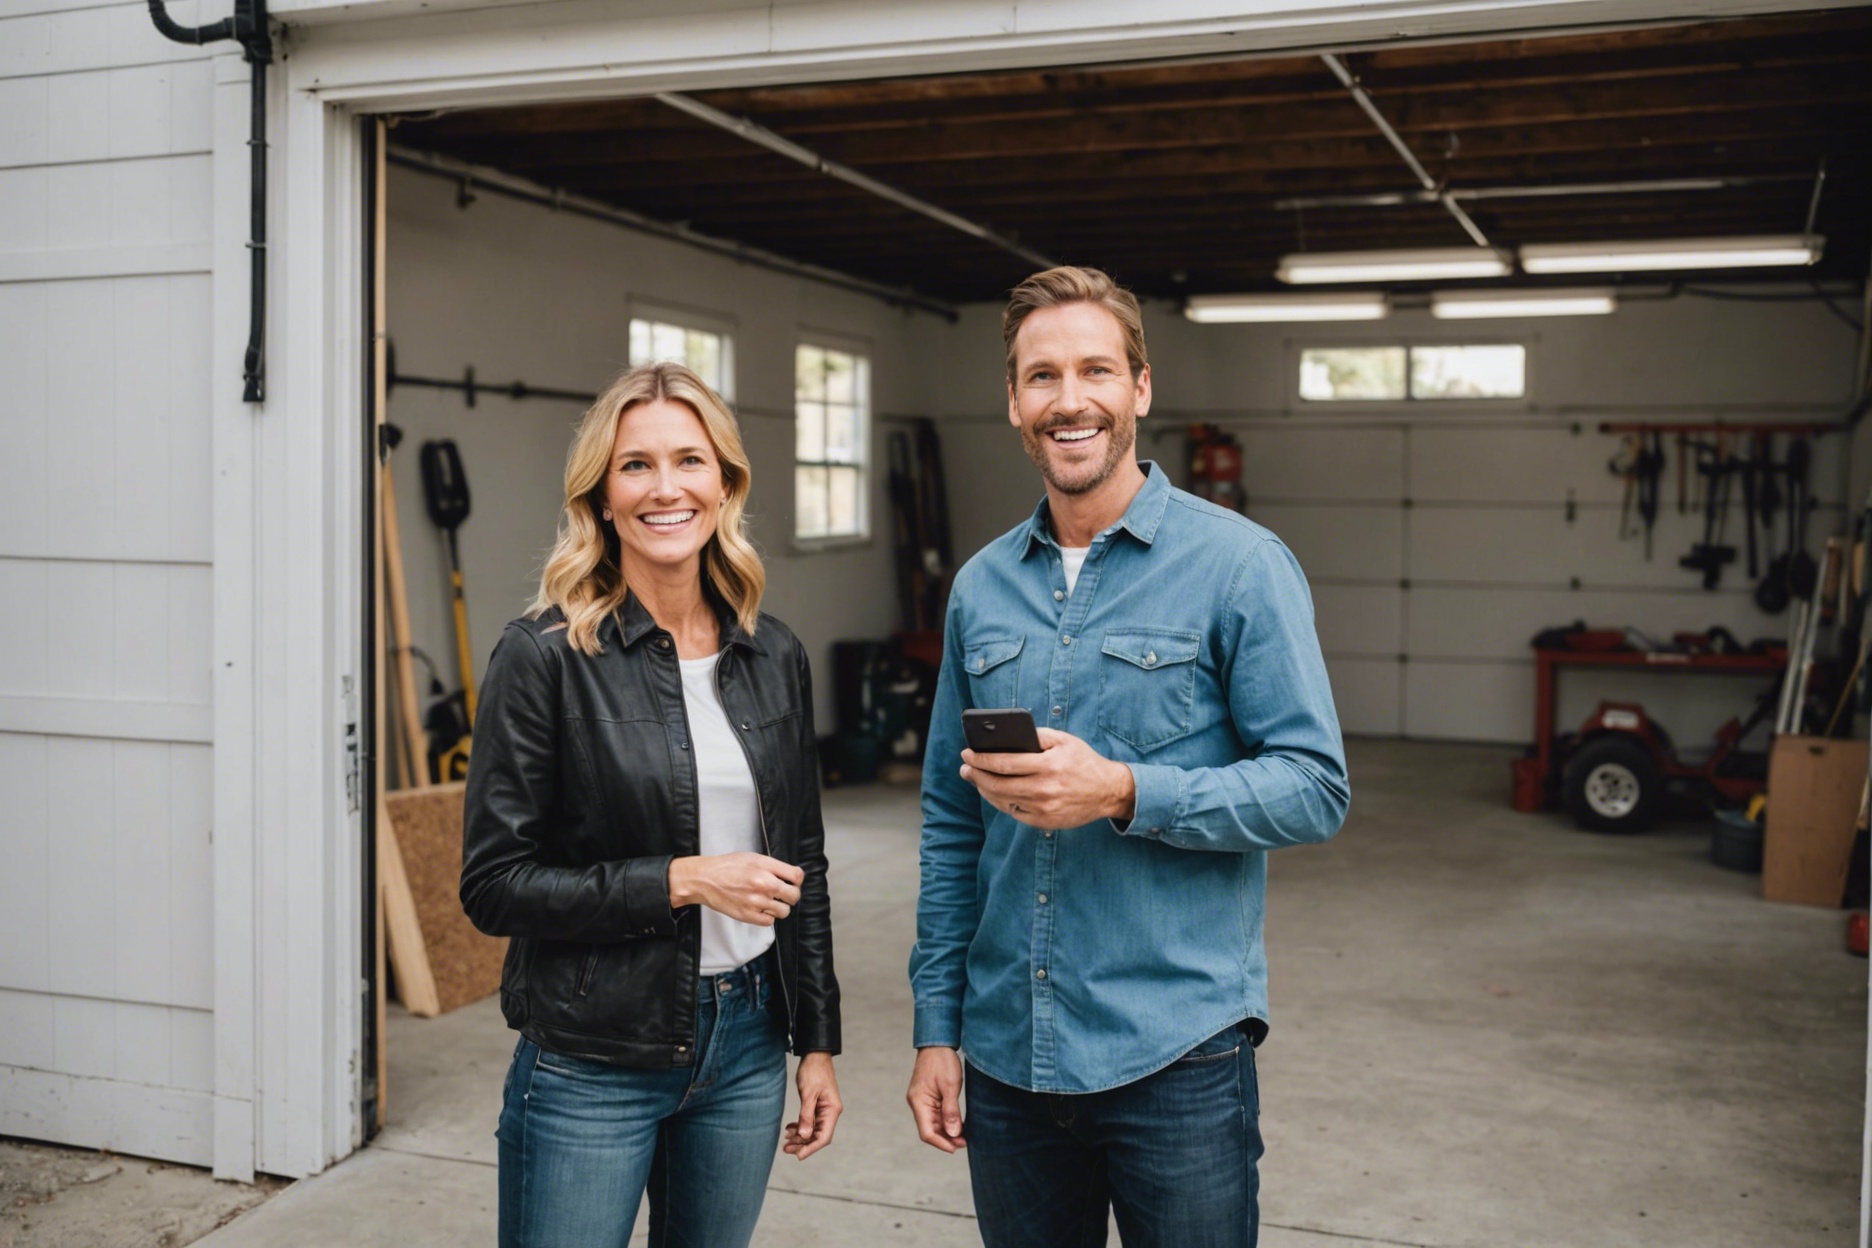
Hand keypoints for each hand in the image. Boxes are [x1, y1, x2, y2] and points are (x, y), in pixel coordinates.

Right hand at [667, 853, 803, 924]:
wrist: (705, 879)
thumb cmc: (727, 867)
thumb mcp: (752, 857)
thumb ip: (772, 867)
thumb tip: (789, 876)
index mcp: (765, 866)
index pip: (797, 876)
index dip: (797, 880)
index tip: (792, 882)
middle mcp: (763, 883)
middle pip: (794, 896)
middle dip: (792, 895)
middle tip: (783, 894)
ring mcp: (756, 901)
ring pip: (785, 911)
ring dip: (780, 907)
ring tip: (770, 902)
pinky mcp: (748, 915)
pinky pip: (770, 922)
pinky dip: (768, 917)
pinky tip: (760, 909)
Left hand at [783, 1052, 841, 1159]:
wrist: (815, 1054)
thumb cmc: (813, 1071)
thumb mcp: (808, 1094)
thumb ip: (806, 1115)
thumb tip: (805, 1136)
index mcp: (832, 1111)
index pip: (823, 1137)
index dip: (810, 1148)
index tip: (797, 1155)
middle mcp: (830, 1112)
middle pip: (818, 1136)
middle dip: (802, 1144)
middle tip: (786, 1148)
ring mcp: (824, 1109)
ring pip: (813, 1130)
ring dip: (800, 1137)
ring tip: (785, 1140)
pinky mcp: (818, 1105)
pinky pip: (810, 1122)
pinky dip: (800, 1127)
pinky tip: (789, 1128)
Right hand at [906, 1046, 965, 1151]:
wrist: (937, 1042)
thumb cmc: (942, 1061)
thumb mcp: (950, 1086)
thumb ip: (951, 1111)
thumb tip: (954, 1134)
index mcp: (918, 1102)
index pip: (926, 1132)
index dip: (941, 1143)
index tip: (956, 1148)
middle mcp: (917, 1103)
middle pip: (930, 1130)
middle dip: (946, 1139)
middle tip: (965, 1143)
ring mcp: (922, 1100)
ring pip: (934, 1124)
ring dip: (947, 1132)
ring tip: (964, 1137)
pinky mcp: (929, 1097)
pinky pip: (936, 1115)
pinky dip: (947, 1122)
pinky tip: (959, 1126)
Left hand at [960, 728, 1135, 828]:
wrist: (1108, 791)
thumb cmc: (1083, 762)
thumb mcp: (1065, 740)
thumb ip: (1038, 735)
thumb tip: (1008, 735)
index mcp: (1048, 765)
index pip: (1004, 762)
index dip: (981, 759)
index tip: (967, 753)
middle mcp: (1044, 789)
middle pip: (997, 784)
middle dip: (975, 775)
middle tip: (965, 768)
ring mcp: (1043, 808)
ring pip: (1003, 800)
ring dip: (984, 789)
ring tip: (975, 779)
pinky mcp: (1044, 822)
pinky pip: (1014, 812)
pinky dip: (1000, 802)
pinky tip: (993, 792)